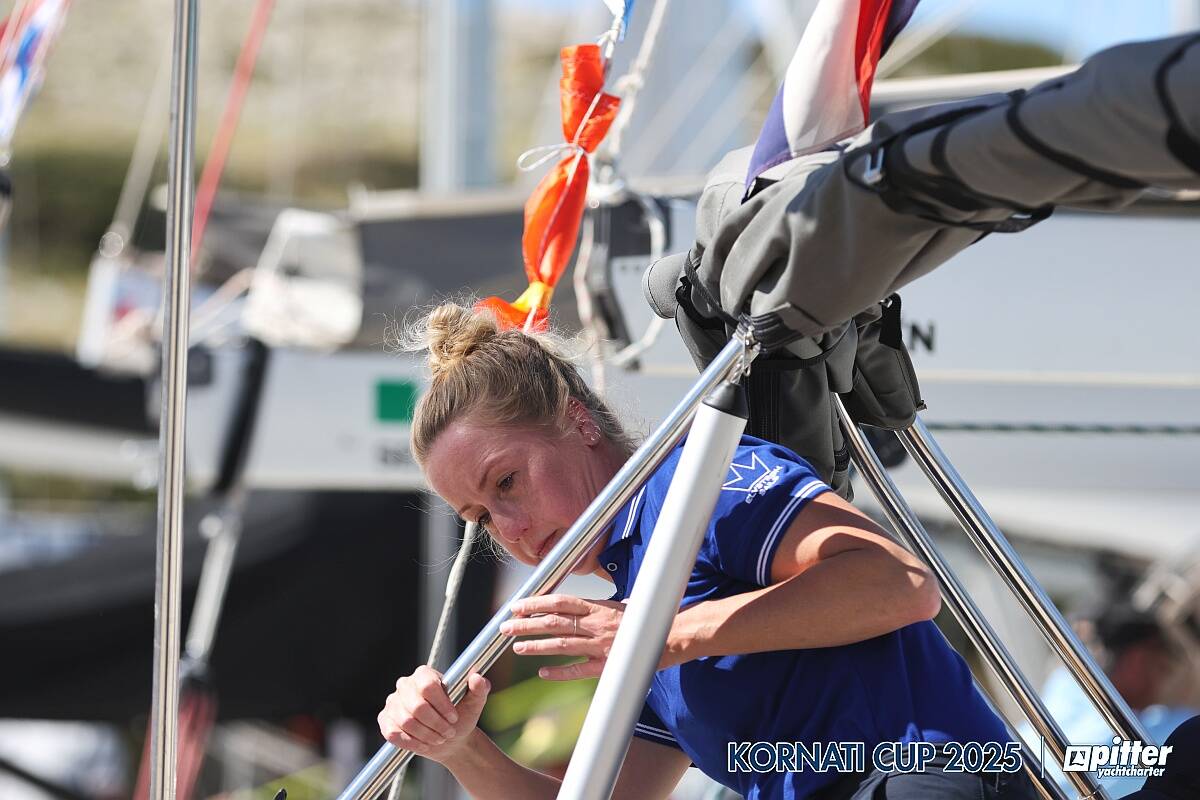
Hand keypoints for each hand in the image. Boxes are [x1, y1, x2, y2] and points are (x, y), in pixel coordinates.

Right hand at [377, 665, 489, 762]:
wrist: (450, 739)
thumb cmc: (462, 717)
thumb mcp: (475, 703)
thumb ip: (479, 689)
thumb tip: (477, 678)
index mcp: (424, 674)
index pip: (427, 686)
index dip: (442, 705)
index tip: (454, 718)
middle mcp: (405, 685)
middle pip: (417, 706)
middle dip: (436, 724)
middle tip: (448, 732)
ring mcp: (393, 703)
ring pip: (406, 722)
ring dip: (426, 735)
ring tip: (439, 738)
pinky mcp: (385, 721)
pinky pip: (394, 733)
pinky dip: (412, 743)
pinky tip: (425, 744)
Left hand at [500, 594, 635, 679]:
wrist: (673, 636)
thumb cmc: (646, 620)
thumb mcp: (621, 606)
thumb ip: (600, 608)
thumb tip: (583, 605)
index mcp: (598, 607)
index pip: (560, 601)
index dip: (536, 603)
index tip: (517, 606)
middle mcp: (596, 625)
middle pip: (554, 622)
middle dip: (527, 624)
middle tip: (505, 627)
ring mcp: (601, 646)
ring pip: (561, 645)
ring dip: (536, 646)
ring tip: (516, 647)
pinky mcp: (607, 666)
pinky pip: (579, 670)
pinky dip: (560, 672)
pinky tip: (543, 673)